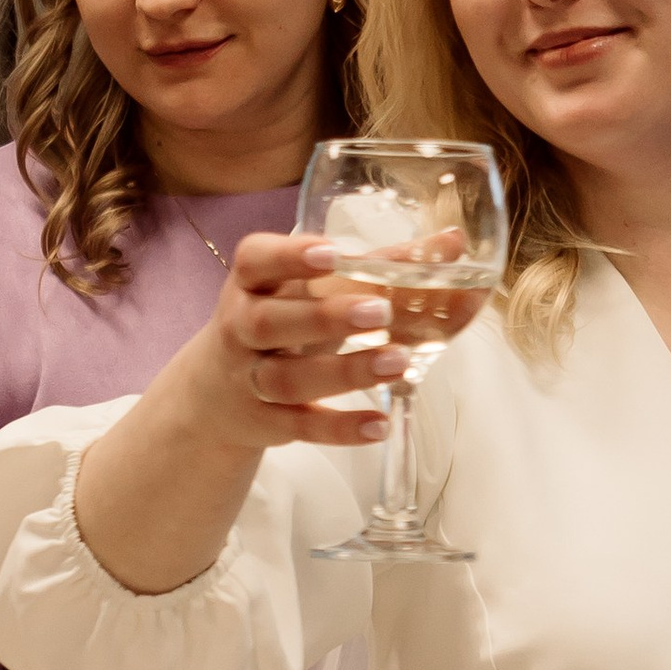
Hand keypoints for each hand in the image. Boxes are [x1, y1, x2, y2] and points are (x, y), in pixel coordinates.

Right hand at [159, 231, 490, 458]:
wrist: (218, 393)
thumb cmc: (284, 321)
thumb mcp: (315, 290)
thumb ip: (381, 265)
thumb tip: (453, 241)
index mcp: (253, 282)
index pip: (257, 260)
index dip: (289, 256)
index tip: (331, 253)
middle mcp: (242, 327)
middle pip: (272, 321)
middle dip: (326, 316)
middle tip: (381, 311)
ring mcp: (250, 378)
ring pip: (288, 377)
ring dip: (345, 371)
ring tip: (398, 362)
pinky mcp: (266, 423)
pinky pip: (301, 426)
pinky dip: (341, 428)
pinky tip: (380, 425)